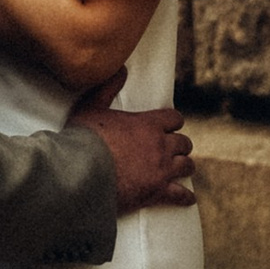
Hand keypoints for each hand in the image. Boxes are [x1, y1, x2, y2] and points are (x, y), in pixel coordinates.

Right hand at [70, 73, 195, 212]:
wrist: (81, 172)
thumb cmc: (84, 139)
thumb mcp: (92, 106)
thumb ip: (108, 87)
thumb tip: (120, 69)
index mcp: (148, 124)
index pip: (174, 119)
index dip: (173, 122)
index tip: (170, 125)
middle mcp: (160, 145)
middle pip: (183, 143)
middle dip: (180, 145)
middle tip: (175, 148)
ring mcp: (161, 170)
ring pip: (186, 166)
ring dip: (184, 166)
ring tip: (182, 168)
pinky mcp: (157, 192)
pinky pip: (180, 195)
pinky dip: (185, 197)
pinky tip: (188, 198)